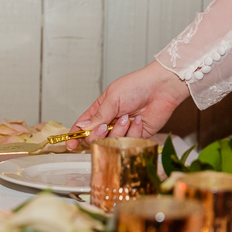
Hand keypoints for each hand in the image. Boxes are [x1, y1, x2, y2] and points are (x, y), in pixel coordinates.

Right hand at [67, 61, 189, 147]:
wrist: (161, 88)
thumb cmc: (136, 86)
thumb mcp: (112, 99)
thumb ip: (98, 116)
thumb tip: (83, 128)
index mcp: (100, 109)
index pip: (83, 125)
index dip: (76, 135)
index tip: (70, 144)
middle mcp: (110, 121)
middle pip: (95, 138)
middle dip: (98, 135)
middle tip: (105, 127)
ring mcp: (123, 129)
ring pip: (112, 141)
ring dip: (119, 131)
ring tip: (128, 117)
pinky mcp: (137, 135)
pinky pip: (129, 141)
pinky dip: (133, 131)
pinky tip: (138, 120)